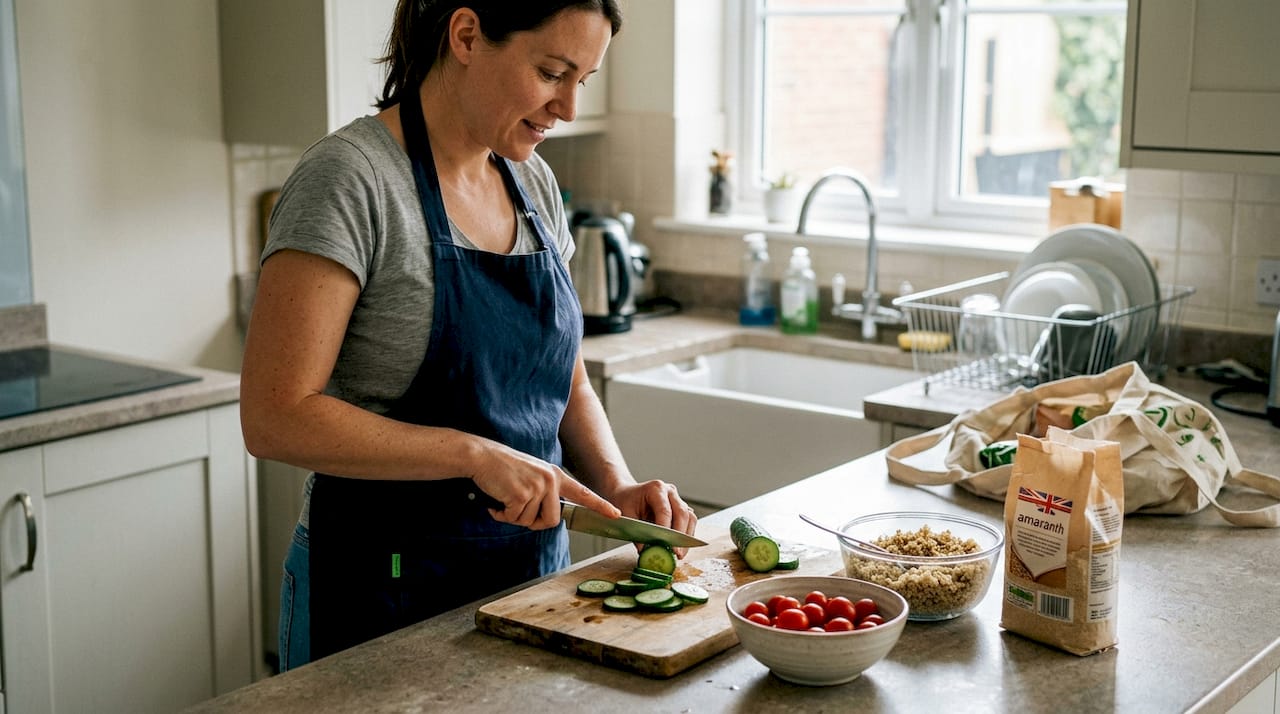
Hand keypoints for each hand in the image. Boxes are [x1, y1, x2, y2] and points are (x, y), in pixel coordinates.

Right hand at [470, 442, 618, 529]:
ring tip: (504, 498)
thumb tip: (549, 518)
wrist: (482, 456)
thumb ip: (545, 494)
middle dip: (533, 522)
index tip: (616, 514)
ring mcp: (538, 487)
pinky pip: (515, 519)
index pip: (583, 493)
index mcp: (555, 475)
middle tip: (516, 509)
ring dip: (513, 516)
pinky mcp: (522, 494)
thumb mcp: (532, 476)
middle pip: (553, 521)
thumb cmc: (503, 468)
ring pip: (531, 522)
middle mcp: (550, 480)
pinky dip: (502, 515)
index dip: (600, 505)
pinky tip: (496, 500)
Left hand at [608, 480, 698, 558]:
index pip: (665, 510)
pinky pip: (689, 521)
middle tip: (676, 553)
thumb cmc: (625, 501)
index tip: (666, 546)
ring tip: (679, 554)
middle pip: (682, 513)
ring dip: (686, 537)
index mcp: (655, 488)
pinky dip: (686, 535)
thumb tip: (646, 551)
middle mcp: (670, 491)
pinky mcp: (681, 508)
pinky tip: (680, 548)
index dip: (666, 530)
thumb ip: (636, 532)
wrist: (627, 493)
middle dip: (680, 536)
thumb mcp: (626, 515)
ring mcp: (677, 499)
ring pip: (690, 518)